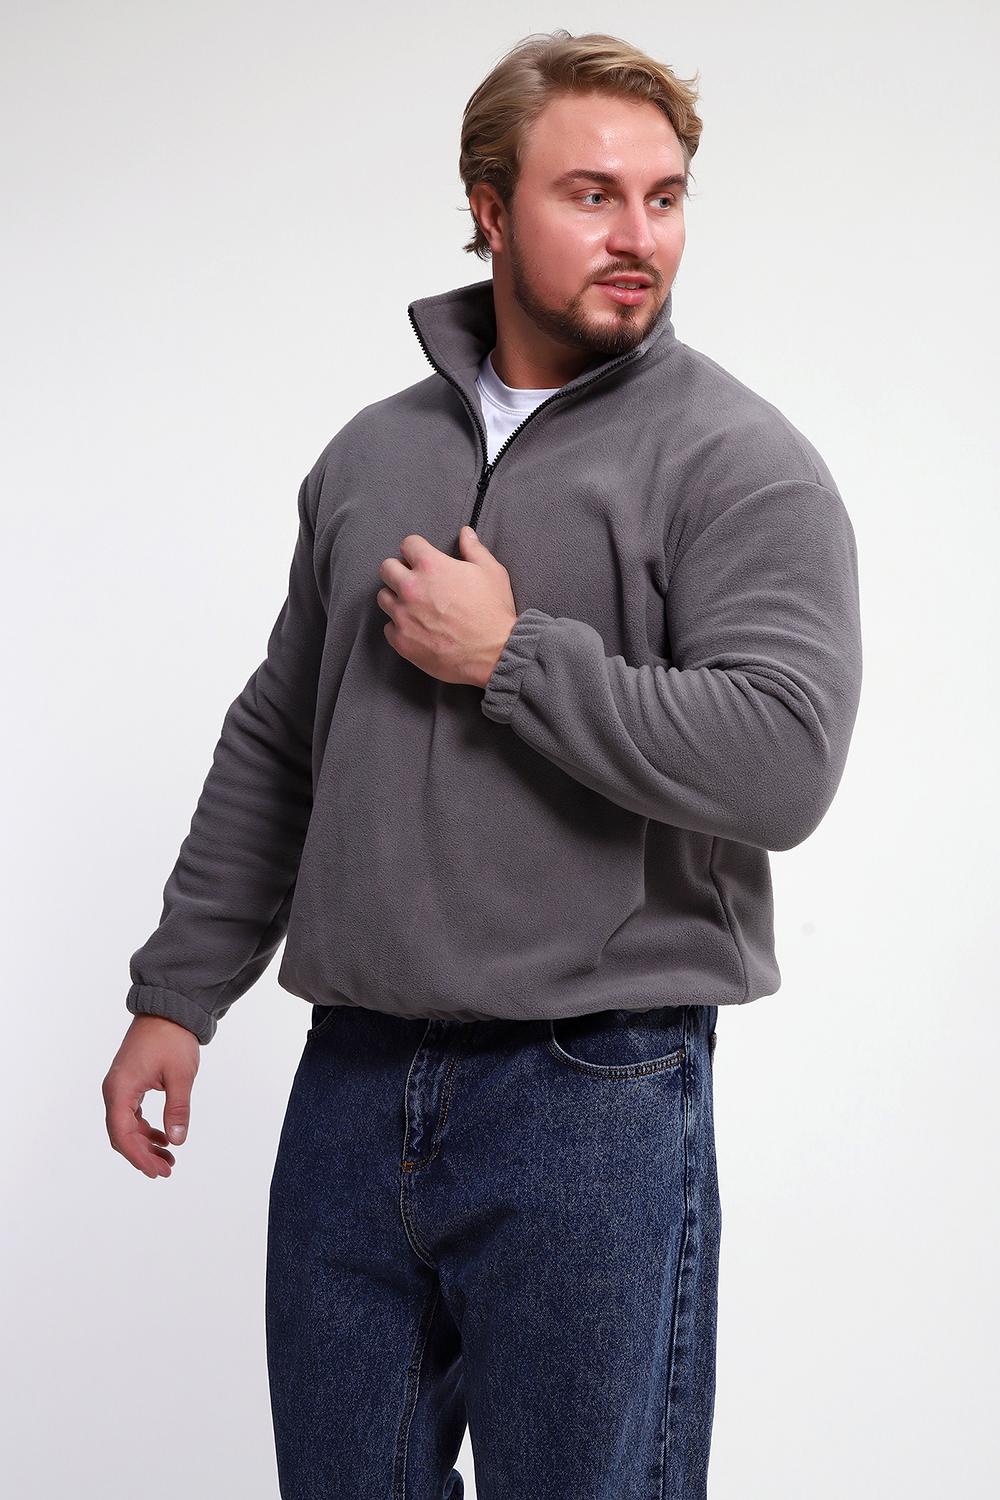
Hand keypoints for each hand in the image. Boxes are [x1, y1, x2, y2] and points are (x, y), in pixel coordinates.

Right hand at [102, 1014, 199, 1178]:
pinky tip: (163, 1137)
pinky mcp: (129, 1083)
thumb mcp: (181, 1076)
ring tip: (168, 1158)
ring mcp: (120, 1087)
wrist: (168, 1008)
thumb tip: (176, 1140)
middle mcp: (114, 1090)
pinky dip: (145, 1129)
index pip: (122, 1134)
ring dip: (145, 1144)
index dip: (138, 1157)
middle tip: (165, 1170)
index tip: (156, 1171)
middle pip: (121, 1134)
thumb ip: (178, 1109)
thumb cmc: (172, 1038)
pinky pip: (131, 1114)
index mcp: (121, 1089)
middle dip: (142, 1155)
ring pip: (126, 1126)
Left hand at [377, 527, 516, 688]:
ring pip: (384, 597)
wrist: (495, 652)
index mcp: (431, 566)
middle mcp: (412, 588)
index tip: (420, 557)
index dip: (416, 549)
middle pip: (387, 568)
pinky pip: (388, 628)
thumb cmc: (493, 612)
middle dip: (399, 570)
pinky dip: (399, 627)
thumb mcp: (491, 572)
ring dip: (396, 598)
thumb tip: (465, 534)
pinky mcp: (403, 641)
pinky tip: (415, 627)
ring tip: (414, 605)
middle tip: (413, 580)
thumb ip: (473, 549)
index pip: (407, 544)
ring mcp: (404, 616)